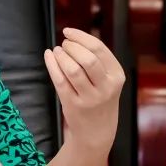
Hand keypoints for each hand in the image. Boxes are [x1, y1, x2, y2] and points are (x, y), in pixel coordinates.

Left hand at [43, 28, 124, 151]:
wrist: (97, 133)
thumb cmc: (100, 101)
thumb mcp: (108, 81)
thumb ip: (98, 61)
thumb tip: (76, 37)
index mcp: (116, 76)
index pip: (99, 49)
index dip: (81, 37)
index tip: (68, 31)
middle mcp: (106, 87)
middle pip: (88, 59)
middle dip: (72, 47)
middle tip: (64, 44)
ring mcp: (89, 97)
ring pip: (73, 70)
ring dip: (61, 56)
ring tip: (57, 51)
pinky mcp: (73, 105)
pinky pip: (59, 80)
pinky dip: (52, 65)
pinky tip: (49, 56)